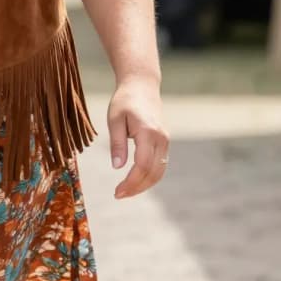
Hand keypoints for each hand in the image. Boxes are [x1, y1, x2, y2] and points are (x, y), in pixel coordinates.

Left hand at [107, 77, 168, 199]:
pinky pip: (160, 165)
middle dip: (137, 187)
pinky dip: (149, 176)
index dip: (131, 182)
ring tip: (125, 191)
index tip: (117, 192)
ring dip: (144, 185)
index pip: (142, 165)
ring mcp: (165, 140)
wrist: (142, 86)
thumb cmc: (124, 101)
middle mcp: (161, 138)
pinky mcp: (164, 142)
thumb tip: (117, 167)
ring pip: (159, 171)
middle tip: (118, 195)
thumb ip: (117, 143)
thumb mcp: (114, 119)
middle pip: (153, 172)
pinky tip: (135, 181)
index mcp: (148, 132)